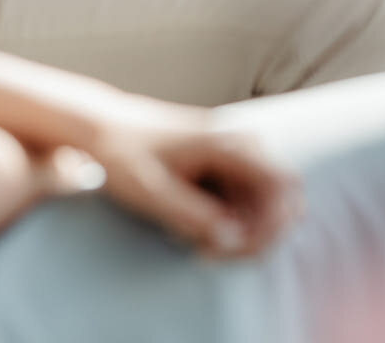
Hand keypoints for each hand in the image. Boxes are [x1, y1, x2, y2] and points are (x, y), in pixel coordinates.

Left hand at [96, 119, 301, 256]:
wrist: (103, 129)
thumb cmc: (124, 154)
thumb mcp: (152, 191)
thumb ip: (193, 216)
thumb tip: (234, 239)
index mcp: (230, 142)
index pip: (281, 187)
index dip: (270, 227)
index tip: (232, 251)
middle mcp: (242, 146)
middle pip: (280, 203)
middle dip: (255, 238)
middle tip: (209, 254)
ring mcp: (235, 158)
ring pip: (264, 210)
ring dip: (240, 237)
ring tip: (195, 245)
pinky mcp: (225, 171)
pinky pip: (245, 208)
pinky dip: (229, 229)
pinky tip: (192, 233)